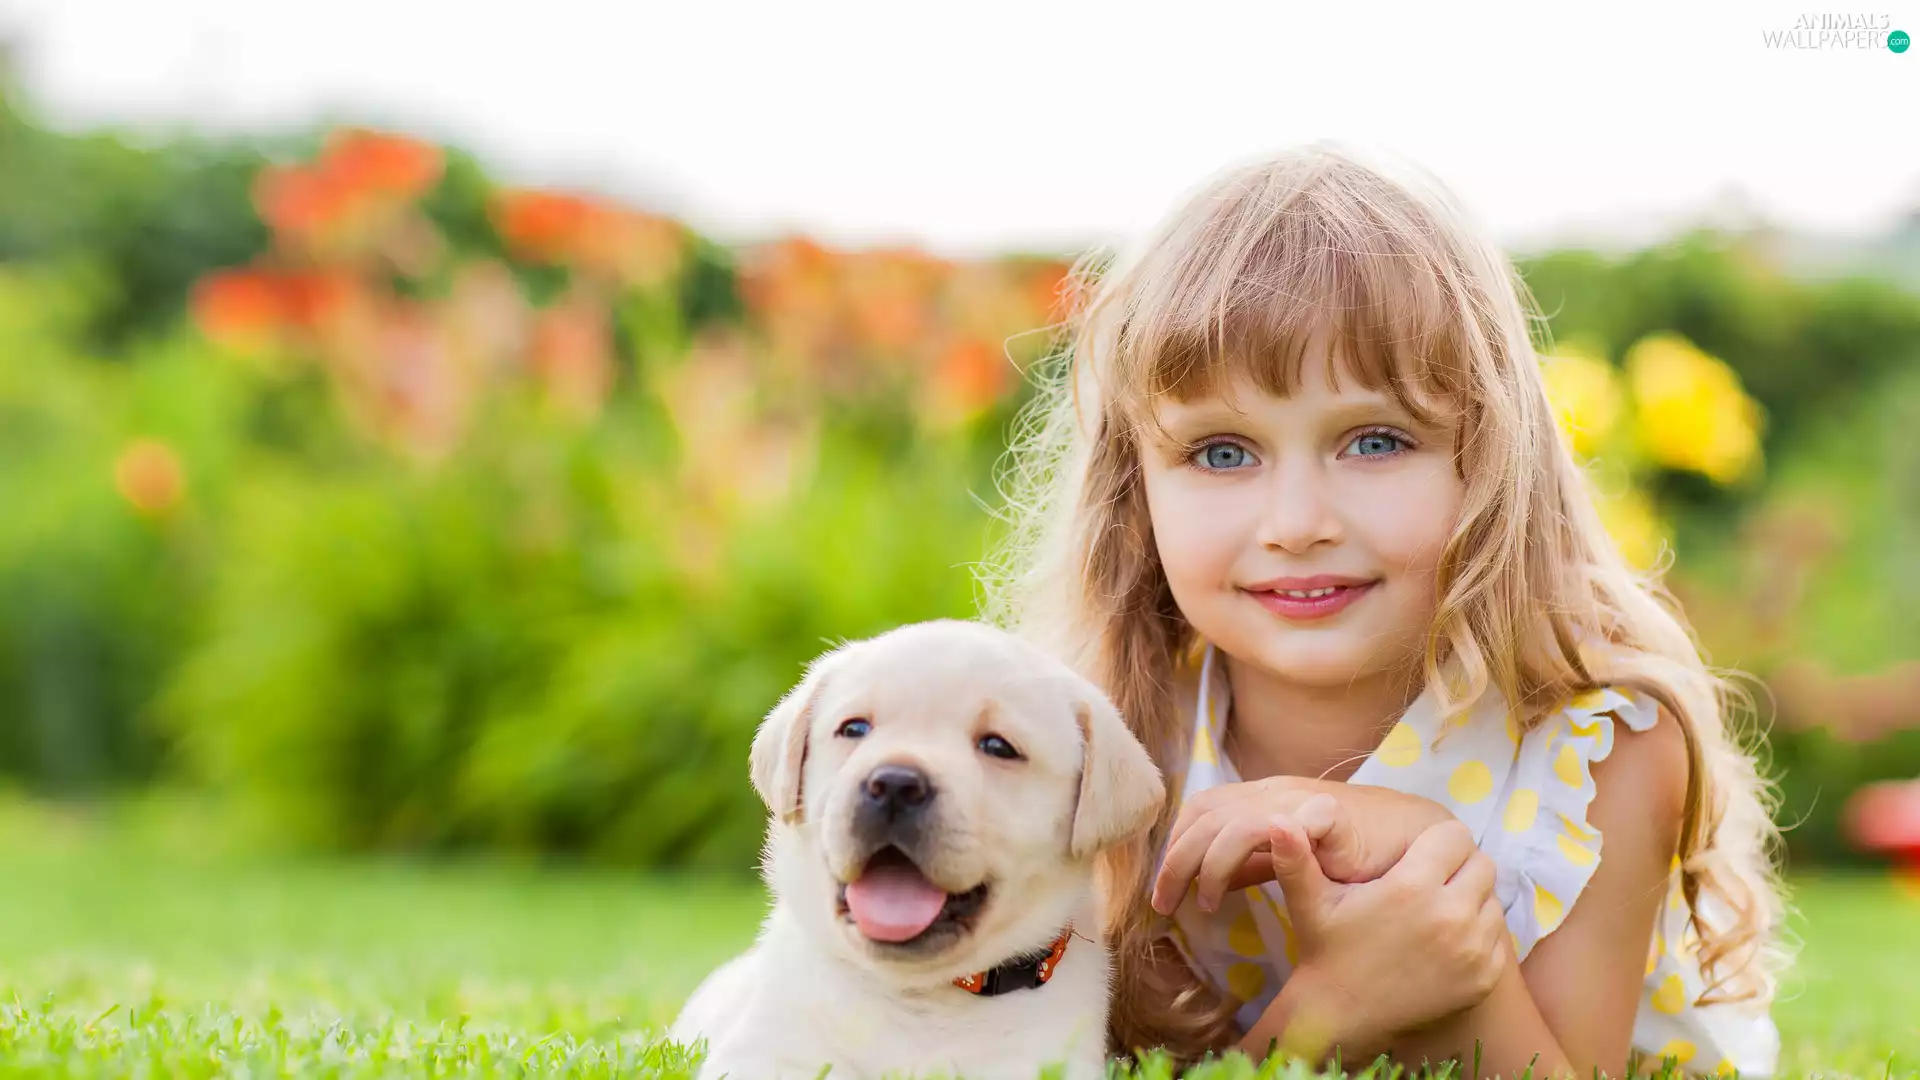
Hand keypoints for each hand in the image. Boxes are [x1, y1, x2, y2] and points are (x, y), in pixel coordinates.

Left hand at [1151, 777, 1452, 915]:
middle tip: (1163, 905)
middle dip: (1174, 862)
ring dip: (1205, 864)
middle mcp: (1273, 792)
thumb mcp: (1290, 861)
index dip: (1174, 847)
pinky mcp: (1327, 815)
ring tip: (1204, 903)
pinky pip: (1275, 826)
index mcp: (1260, 797)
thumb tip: (1207, 884)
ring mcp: (1299, 800)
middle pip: (1204, 816)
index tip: (1163, 892)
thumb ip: (1251, 866)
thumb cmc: (1355, 853)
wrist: (1420, 841)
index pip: (1200, 810)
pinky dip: (1249, 853)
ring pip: (1229, 822)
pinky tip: (1244, 887)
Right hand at [1248, 815, 1508, 1053]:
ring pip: (1492, 900)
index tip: (1417, 856)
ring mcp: (1472, 950)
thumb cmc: (1326, 949)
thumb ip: (1295, 856)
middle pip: (1481, 863)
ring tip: (1435, 910)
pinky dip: (1478, 935)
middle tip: (1429, 880)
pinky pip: (1497, 938)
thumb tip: (1275, 819)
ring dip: (1470, 899)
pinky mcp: (1484, 977)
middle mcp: (1450, 916)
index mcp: (1412, 887)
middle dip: (1458, 866)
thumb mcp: (1308, 900)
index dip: (1436, 841)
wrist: (1342, 1015)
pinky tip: (1445, 941)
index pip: (1454, 836)